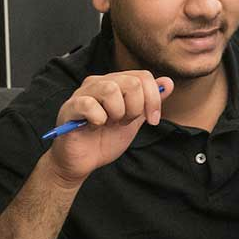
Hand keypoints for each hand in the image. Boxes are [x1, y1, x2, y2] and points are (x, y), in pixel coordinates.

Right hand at [45, 71, 172, 184]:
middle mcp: (99, 82)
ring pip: (111, 89)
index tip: (152, 121)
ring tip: (109, 123)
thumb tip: (168, 82)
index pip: (143, 76)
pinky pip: (90, 105)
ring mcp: (83, 93)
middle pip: (132, 82)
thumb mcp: (134, 120)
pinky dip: (98, 119)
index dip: (153, 100)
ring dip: (117, 113)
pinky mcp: (71, 107)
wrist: (83, 162)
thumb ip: (149, 102)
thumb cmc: (105, 139)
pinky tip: (94, 126)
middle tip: (124, 123)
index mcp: (115, 83)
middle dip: (135, 109)